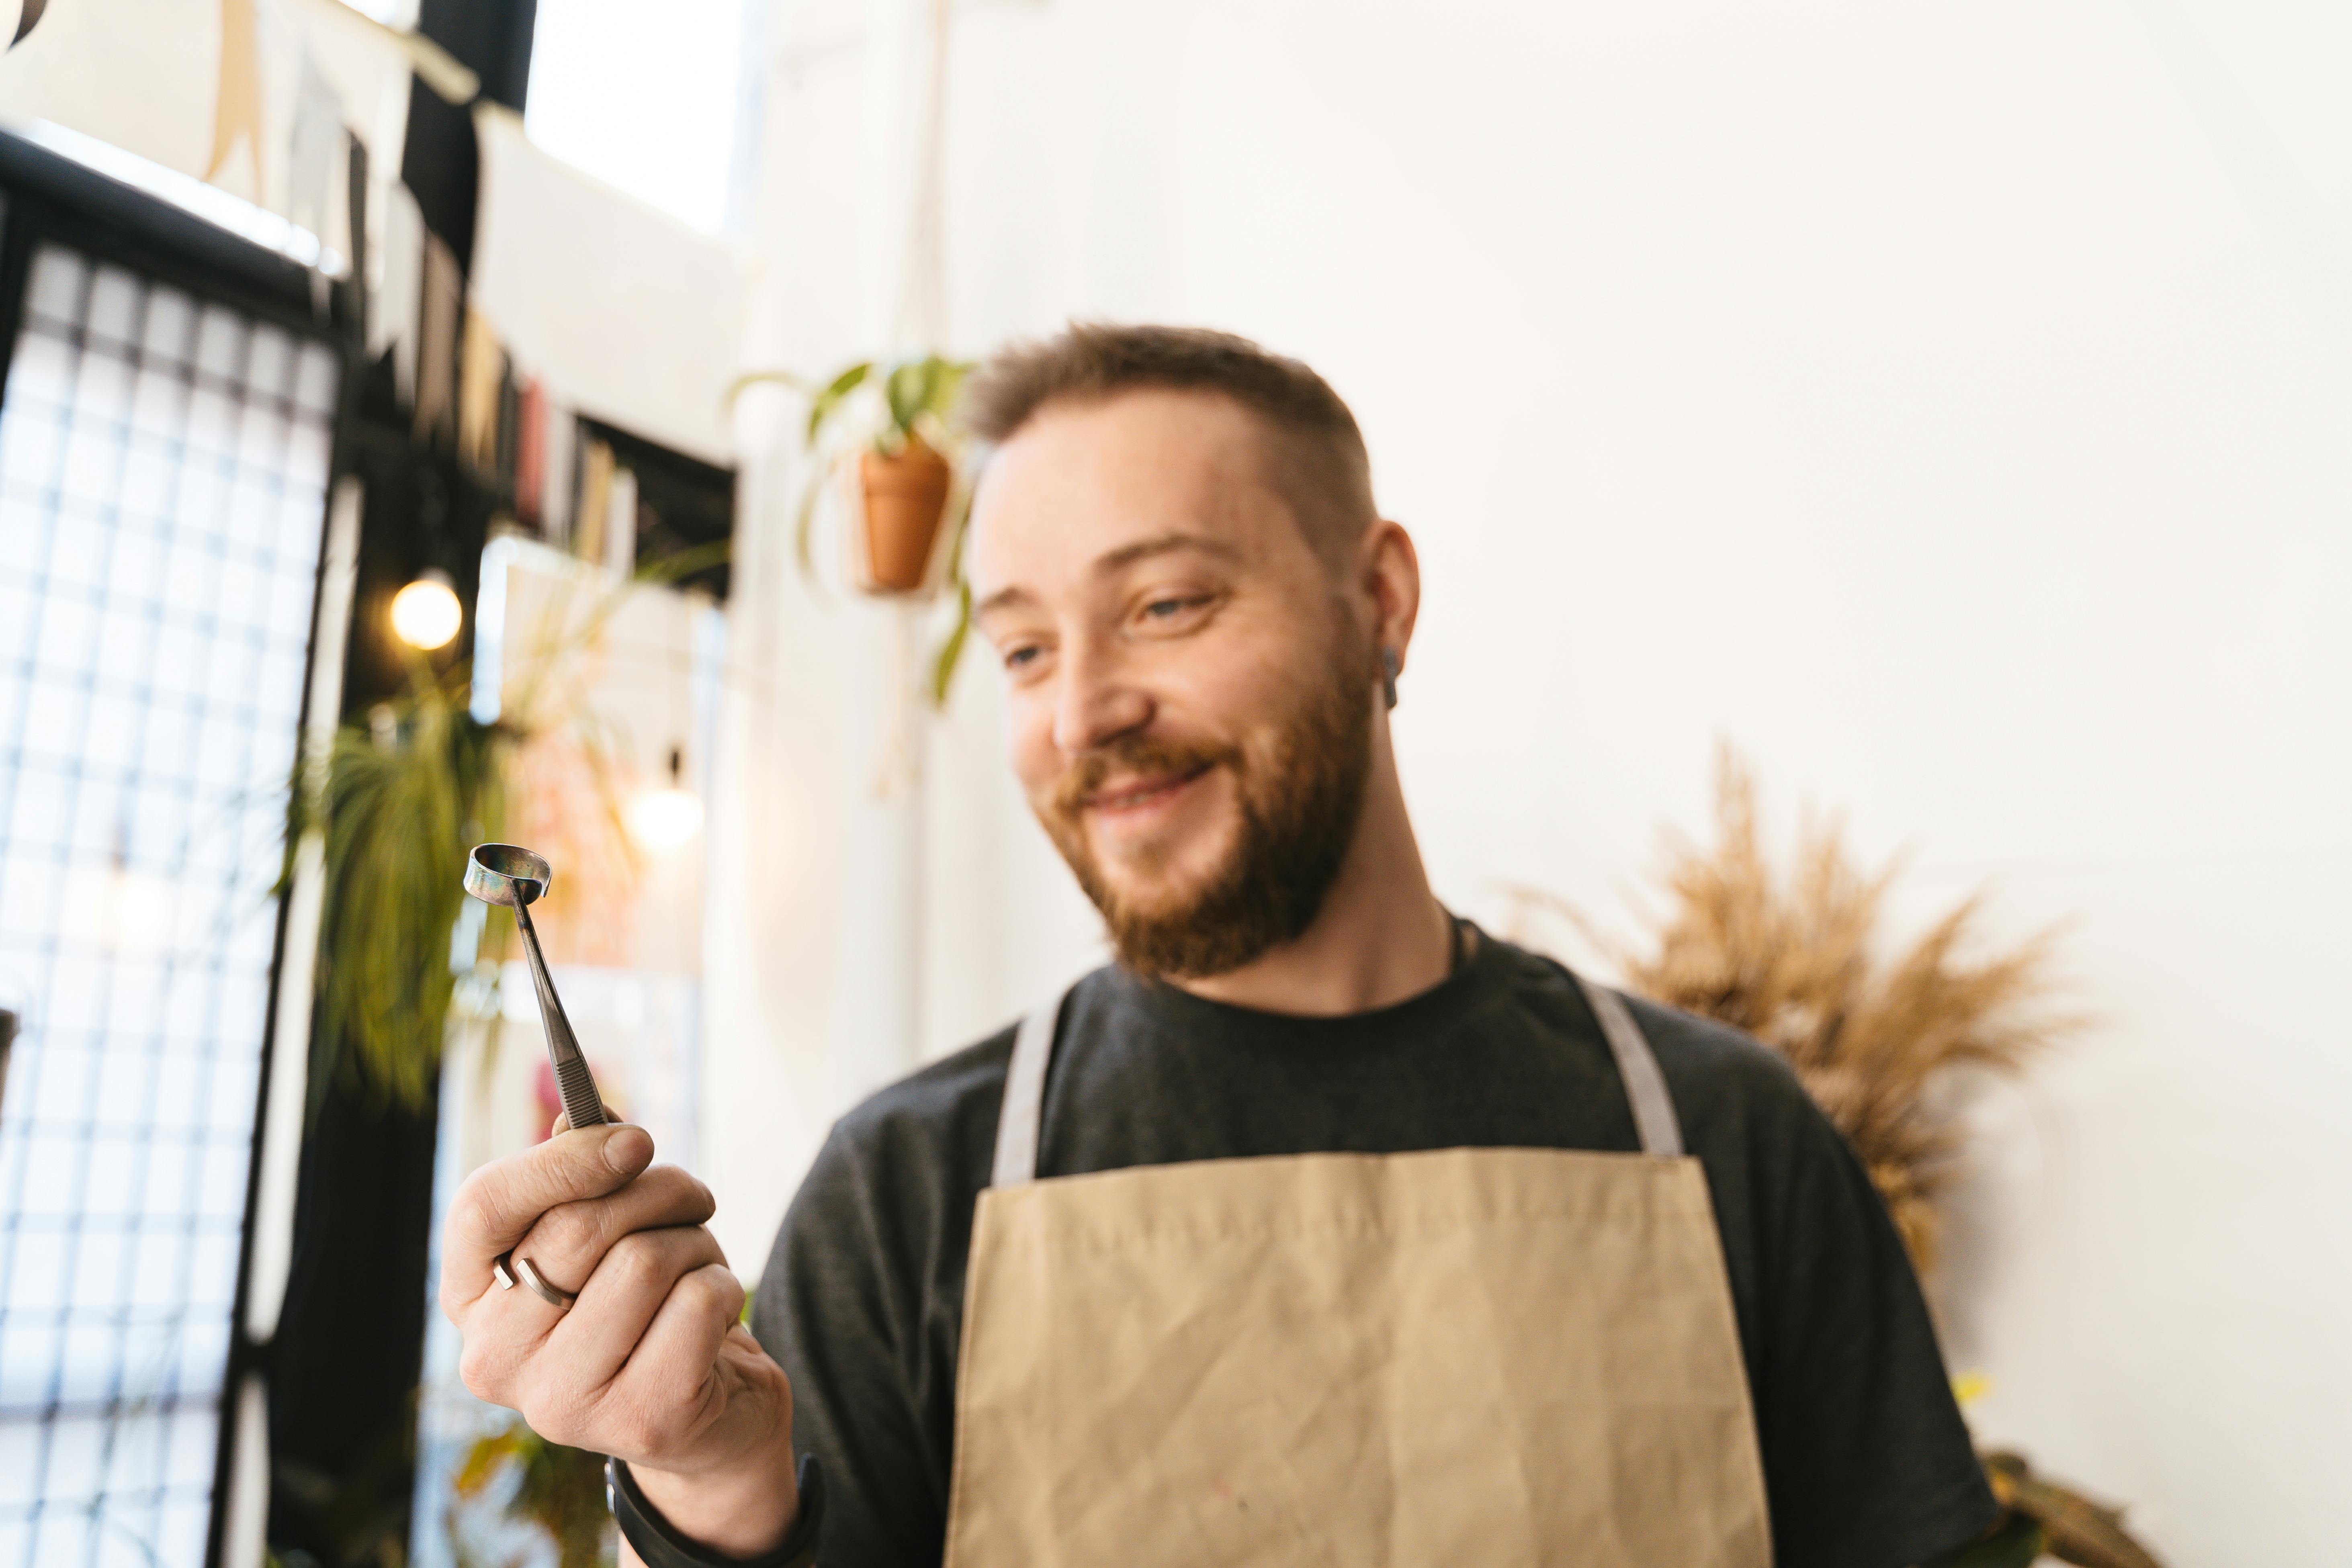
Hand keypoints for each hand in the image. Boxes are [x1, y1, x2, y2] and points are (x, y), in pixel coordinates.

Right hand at [440, 1122, 800, 1557]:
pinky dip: (724, 1286)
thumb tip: (585, 1117)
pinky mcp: (642, 1421)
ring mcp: (562, 1403)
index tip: (634, 1140)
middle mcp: (495, 1361)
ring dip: (696, 1242)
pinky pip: (698, 1301)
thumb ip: (582, 1173)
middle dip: (659, 1191)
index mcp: (471, 1302)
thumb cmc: (646, 1305)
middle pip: (578, 1227)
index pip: (482, 1207)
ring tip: (698, 1267)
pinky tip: (715, 1317)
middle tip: (692, 1198)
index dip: (563, 1159)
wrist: (709, 1415)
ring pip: (645, 1260)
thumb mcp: (605, 1236)